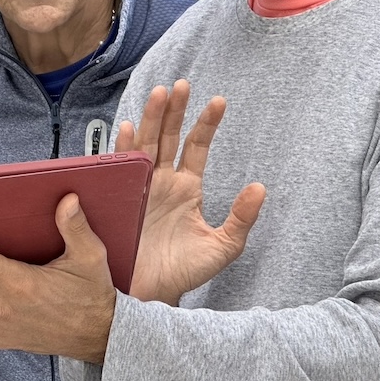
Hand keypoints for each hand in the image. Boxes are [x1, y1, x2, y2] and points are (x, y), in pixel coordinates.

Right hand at [117, 79, 265, 305]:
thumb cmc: (184, 272)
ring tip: (161, 94)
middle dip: (176, 110)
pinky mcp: (120, 199)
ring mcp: (139, 187)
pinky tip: (127, 129)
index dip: (206, 124)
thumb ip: (241, 218)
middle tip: (183, 84)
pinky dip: (122, 147)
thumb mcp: (222, 247)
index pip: (196, 146)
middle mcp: (161, 180)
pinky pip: (119, 168)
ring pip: (145, 144)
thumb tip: (259, 187)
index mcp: (186, 187)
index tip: (219, 101)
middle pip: (168, 136)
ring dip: (152, 119)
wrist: (151, 296)